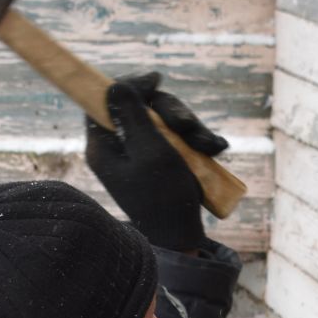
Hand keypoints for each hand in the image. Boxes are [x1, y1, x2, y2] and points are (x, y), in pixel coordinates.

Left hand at [83, 71, 228, 251]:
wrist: (181, 235)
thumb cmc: (163, 196)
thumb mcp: (149, 150)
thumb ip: (133, 115)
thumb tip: (115, 84)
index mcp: (104, 146)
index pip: (104, 101)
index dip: (129, 86)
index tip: (155, 82)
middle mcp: (119, 147)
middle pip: (141, 106)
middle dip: (170, 112)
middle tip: (186, 126)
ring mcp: (142, 154)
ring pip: (164, 120)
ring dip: (191, 128)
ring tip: (209, 146)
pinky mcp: (162, 160)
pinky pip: (178, 137)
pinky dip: (196, 140)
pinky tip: (214, 148)